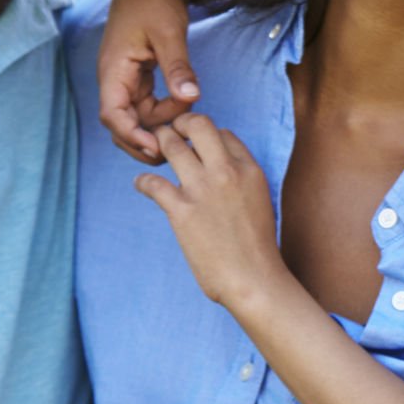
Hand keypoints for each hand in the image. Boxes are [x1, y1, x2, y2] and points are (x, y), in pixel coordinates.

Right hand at [96, 0, 200, 162]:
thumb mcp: (170, 32)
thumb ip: (179, 67)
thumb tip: (191, 98)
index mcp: (113, 68)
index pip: (112, 114)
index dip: (131, 136)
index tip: (158, 147)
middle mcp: (114, 76)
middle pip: (121, 123)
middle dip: (144, 140)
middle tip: (175, 150)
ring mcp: (125, 77)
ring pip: (136, 116)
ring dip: (159, 124)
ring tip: (187, 120)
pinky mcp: (138, 75)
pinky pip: (146, 104)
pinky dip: (163, 112)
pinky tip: (184, 109)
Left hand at [134, 115, 286, 314]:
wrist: (253, 279)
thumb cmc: (257, 248)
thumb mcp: (260, 202)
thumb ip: (241, 181)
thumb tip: (219, 171)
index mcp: (250, 170)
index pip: (225, 133)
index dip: (208, 136)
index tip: (197, 145)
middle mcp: (227, 172)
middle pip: (198, 125)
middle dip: (180, 124)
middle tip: (170, 133)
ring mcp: (202, 189)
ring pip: (171, 145)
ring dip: (158, 145)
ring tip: (153, 152)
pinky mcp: (181, 210)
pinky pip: (152, 182)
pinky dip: (142, 182)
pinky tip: (142, 185)